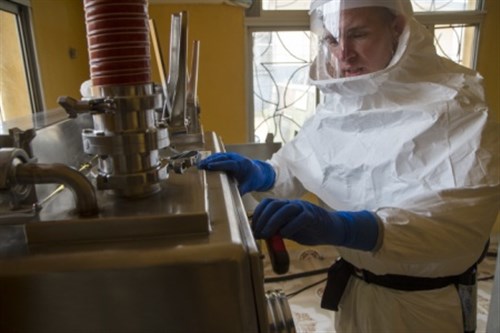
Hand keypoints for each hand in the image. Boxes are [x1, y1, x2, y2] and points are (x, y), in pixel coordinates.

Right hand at [197, 152, 274, 194]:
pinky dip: (211, 159)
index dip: (218, 164)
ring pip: (219, 156)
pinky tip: (204, 163)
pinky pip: (219, 157)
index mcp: (241, 164)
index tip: (209, 166)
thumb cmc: (254, 178)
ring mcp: (232, 157)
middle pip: (221, 157)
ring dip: (209, 159)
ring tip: (199, 165)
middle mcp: (236, 158)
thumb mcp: (249, 185)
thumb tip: (235, 197)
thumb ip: (242, 190)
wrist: (260, 172)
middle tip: (200, 166)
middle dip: (210, 161)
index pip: (228, 163)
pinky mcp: (229, 158)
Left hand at [252, 199, 378, 250]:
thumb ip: (278, 231)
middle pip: (274, 205)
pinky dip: (290, 226)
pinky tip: (284, 234)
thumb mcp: (290, 232)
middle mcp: (293, 204)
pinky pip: (301, 217)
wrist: (333, 229)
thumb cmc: (309, 230)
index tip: (253, 228)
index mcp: (286, 206)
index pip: (268, 203)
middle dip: (263, 219)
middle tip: (258, 234)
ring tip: (267, 235)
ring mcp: (304, 208)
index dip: (258, 214)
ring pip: (286, 209)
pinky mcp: (314, 216)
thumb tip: (262, 236)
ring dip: (273, 222)